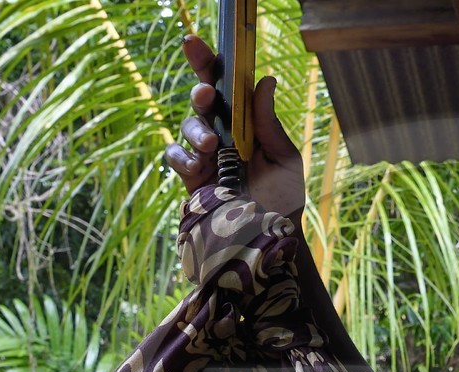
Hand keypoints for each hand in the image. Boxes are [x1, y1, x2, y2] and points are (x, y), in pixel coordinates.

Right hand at [163, 34, 304, 221]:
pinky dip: (181, 157)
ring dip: (196, 130)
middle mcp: (222, 133)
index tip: (195, 43)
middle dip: (199, 90)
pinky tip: (197, 166)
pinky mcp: (191, 179)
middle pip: (201, 100)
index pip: (225, 86)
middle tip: (207, 94)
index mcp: (244, 123)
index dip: (208, 62)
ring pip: (187, 126)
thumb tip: (264, 80)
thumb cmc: (283, 199)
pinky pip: (174, 157)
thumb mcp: (284, 159)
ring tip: (211, 145)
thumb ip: (269, 124)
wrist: (271, 240)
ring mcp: (204, 156)